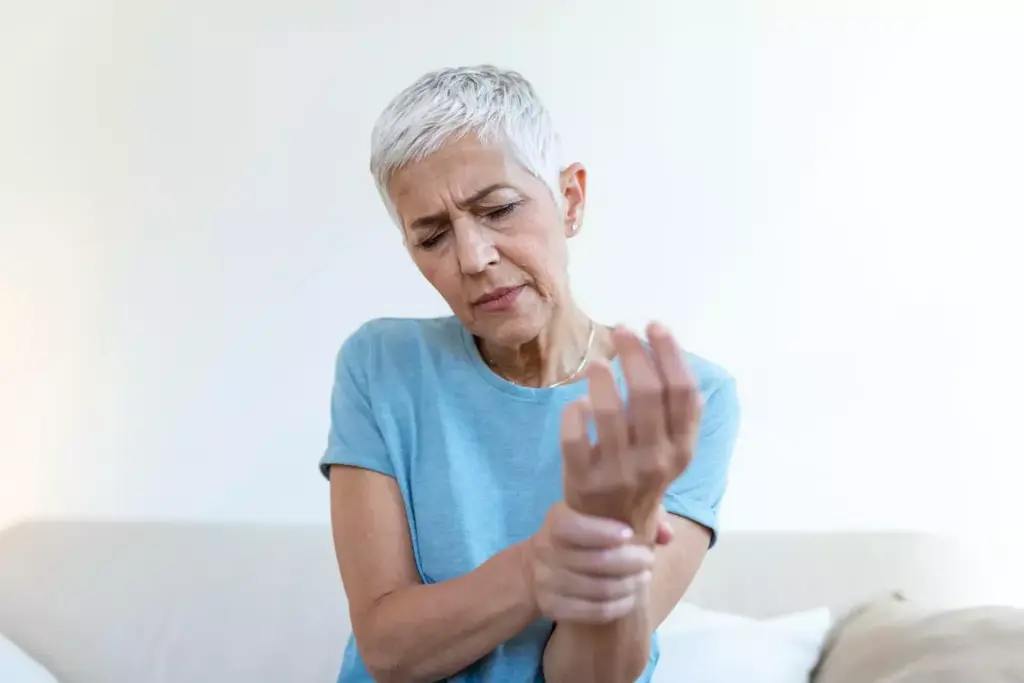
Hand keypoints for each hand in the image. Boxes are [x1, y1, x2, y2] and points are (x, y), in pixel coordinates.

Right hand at [526, 502, 657, 624]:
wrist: (536, 566)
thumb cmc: (578, 534)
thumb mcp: (595, 514)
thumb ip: (635, 514)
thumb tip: (667, 535)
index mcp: (556, 522)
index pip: (577, 528)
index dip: (606, 532)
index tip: (631, 534)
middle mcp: (546, 551)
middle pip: (597, 562)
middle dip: (631, 562)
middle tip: (648, 560)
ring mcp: (547, 582)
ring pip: (599, 589)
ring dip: (629, 585)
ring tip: (643, 578)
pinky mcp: (552, 607)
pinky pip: (594, 611)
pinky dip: (619, 606)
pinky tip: (631, 598)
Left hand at [562, 323, 700, 537]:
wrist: (612, 536)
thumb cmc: (642, 481)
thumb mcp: (672, 456)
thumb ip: (680, 421)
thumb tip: (688, 377)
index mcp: (682, 450)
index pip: (683, 393)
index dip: (670, 354)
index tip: (654, 327)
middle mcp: (656, 460)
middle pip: (649, 394)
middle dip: (635, 353)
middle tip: (622, 331)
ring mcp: (619, 472)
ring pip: (611, 413)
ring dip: (602, 379)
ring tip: (598, 361)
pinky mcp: (584, 480)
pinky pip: (575, 437)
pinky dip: (574, 412)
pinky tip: (577, 402)